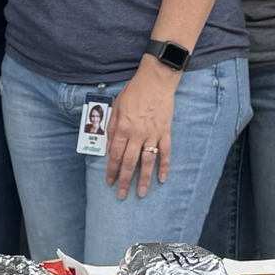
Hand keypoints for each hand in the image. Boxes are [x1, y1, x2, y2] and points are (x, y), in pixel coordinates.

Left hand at [105, 59, 178, 199]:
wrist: (156, 80)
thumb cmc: (134, 91)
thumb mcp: (116, 106)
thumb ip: (112, 127)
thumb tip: (109, 147)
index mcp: (123, 128)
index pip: (115, 155)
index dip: (111, 170)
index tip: (109, 181)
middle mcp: (137, 134)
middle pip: (130, 162)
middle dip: (124, 180)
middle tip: (121, 195)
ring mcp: (152, 134)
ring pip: (147, 161)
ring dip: (143, 179)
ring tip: (140, 193)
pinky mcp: (165, 132)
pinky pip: (165, 153)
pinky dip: (164, 166)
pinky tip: (162, 178)